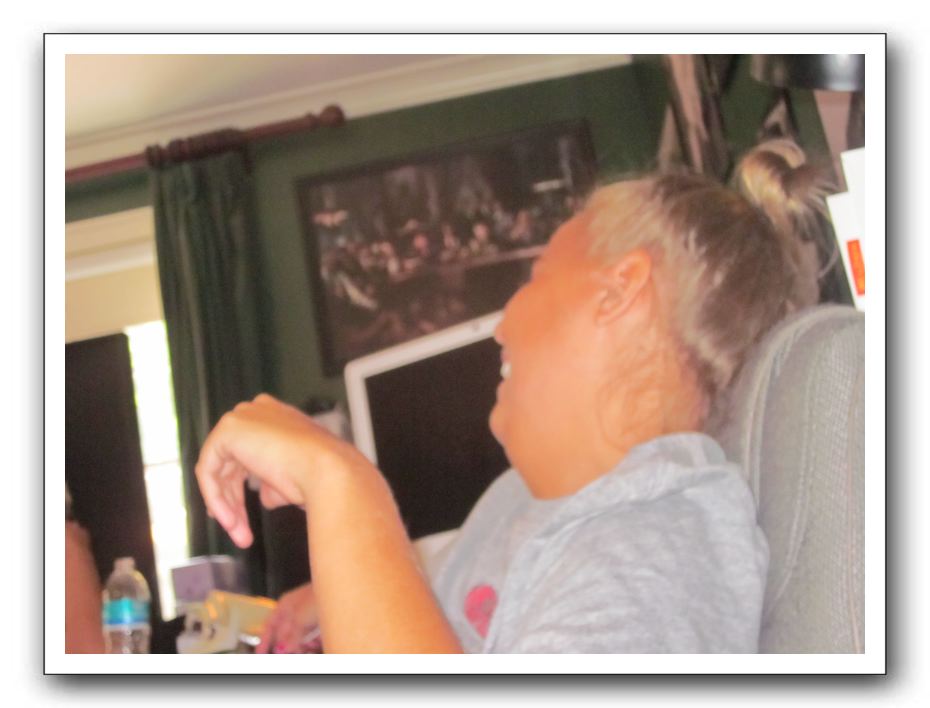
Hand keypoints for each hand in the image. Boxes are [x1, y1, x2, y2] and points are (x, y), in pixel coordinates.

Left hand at [195, 393, 367, 547]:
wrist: (328, 470)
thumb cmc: (320, 475)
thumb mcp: (291, 480)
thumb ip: (273, 483)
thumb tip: (264, 497)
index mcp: (276, 417)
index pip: (247, 452)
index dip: (239, 486)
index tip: (238, 516)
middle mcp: (258, 412)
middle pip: (231, 462)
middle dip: (233, 500)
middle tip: (240, 531)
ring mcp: (242, 417)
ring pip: (218, 469)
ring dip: (227, 505)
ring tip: (240, 534)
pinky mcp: (227, 430)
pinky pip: (208, 470)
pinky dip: (216, 498)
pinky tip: (232, 521)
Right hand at [256, 582, 321, 653]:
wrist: (342, 588)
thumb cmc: (319, 595)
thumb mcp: (299, 619)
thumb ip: (289, 636)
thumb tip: (280, 649)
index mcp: (285, 605)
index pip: (269, 625)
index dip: (264, 640)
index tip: (260, 653)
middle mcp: (295, 609)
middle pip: (285, 633)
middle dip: (286, 646)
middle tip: (288, 654)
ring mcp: (308, 614)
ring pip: (300, 636)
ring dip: (300, 645)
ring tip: (304, 650)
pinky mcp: (321, 618)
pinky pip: (312, 635)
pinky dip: (312, 642)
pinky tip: (315, 644)